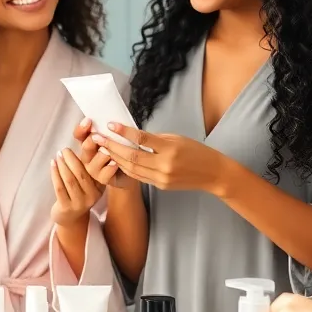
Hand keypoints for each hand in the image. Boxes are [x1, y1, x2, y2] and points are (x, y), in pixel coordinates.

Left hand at [50, 147, 104, 226]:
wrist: (71, 217)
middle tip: (64, 149)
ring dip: (62, 165)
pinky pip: (59, 187)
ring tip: (58, 155)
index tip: (87, 143)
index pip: (97, 169)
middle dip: (71, 159)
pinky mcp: (67, 207)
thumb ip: (88, 163)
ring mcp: (80, 203)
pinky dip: (55, 173)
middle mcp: (93, 196)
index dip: (93, 156)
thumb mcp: (88, 179)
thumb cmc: (79, 192)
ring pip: (69, 180)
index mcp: (100, 187)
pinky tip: (52, 164)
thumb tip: (86, 139)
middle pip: (81, 173)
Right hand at [71, 117, 129, 188]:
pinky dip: (111, 166)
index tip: (89, 120)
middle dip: (93, 140)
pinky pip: (105, 172)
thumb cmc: (121, 150)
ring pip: (96, 158)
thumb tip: (108, 119)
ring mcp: (93, 168)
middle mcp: (87, 156)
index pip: (79, 134)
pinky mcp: (102, 179)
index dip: (82, 128)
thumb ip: (108, 130)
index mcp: (88, 143)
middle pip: (85, 146)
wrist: (131, 169)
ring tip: (111, 152)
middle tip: (100, 137)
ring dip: (104, 153)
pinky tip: (116, 163)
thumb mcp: (115, 136)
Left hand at [89, 123, 240, 196]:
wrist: (213, 174)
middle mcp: (164, 165)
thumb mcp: (177, 138)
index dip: (124, 132)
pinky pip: (138, 177)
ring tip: (103, 149)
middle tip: (98, 138)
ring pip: (132, 168)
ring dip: (115, 158)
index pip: (142, 139)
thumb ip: (155, 138)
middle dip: (112, 147)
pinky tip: (116, 160)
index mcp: (170, 149)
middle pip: (132, 156)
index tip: (110, 125)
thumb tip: (133, 135)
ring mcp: (161, 178)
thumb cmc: (196, 151)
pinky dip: (126, 168)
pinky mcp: (160, 186)